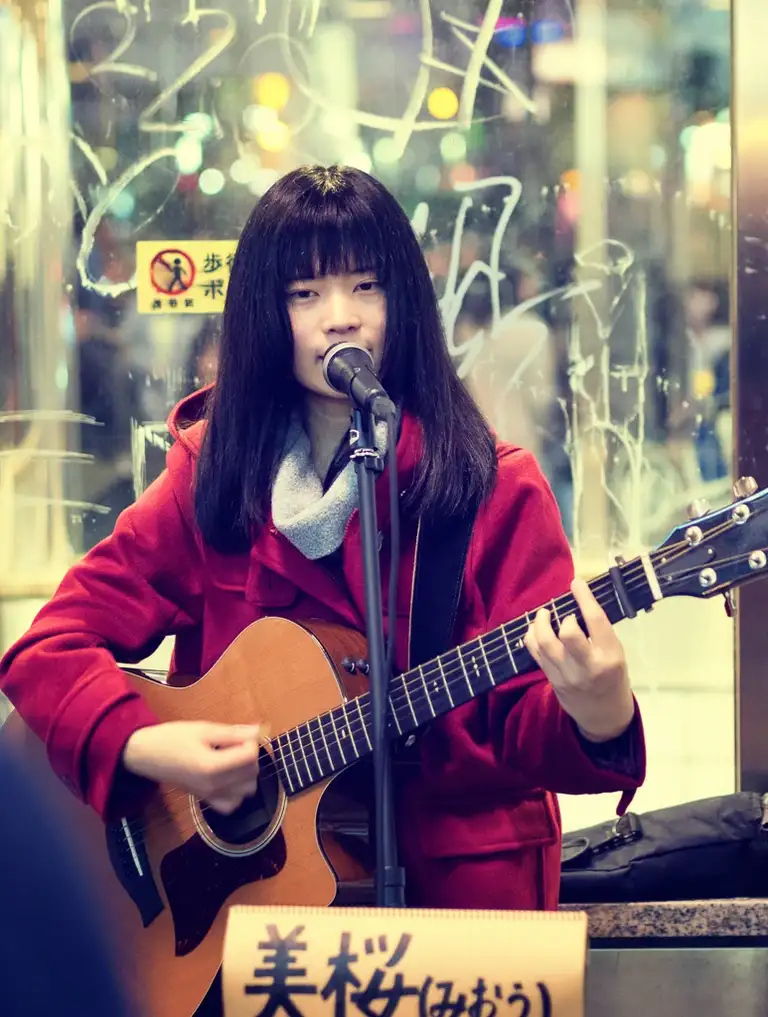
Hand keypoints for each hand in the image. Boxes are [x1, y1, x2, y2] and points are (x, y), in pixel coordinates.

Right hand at [122, 721, 260, 813]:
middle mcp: (213, 786)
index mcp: (211, 766)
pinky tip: (230, 777)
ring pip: (247, 791)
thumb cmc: (171, 738)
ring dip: (247, 773)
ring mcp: (209, 796)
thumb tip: (258, 731)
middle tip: (236, 742)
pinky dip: (237, 792)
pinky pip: (232, 805)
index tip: (240, 733)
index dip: (251, 741)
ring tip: (234, 758)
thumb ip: (232, 732)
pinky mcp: (205, 800)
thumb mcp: (203, 729)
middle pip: (252, 773)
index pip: (250, 756)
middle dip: (250, 755)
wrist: (146, 755)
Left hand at [524, 579, 634, 741]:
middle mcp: (587, 666)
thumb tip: (579, 603)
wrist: (603, 716)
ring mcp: (566, 674)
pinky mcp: (551, 679)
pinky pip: (534, 652)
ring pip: (544, 642)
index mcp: (609, 656)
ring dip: (540, 622)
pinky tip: (536, 629)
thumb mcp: (616, 654)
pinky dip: (532, 636)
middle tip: (560, 612)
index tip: (576, 583)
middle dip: (561, 617)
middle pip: (567, 634)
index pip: (596, 621)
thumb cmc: (613, 678)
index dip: (584, 598)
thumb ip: (599, 633)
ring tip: (543, 615)